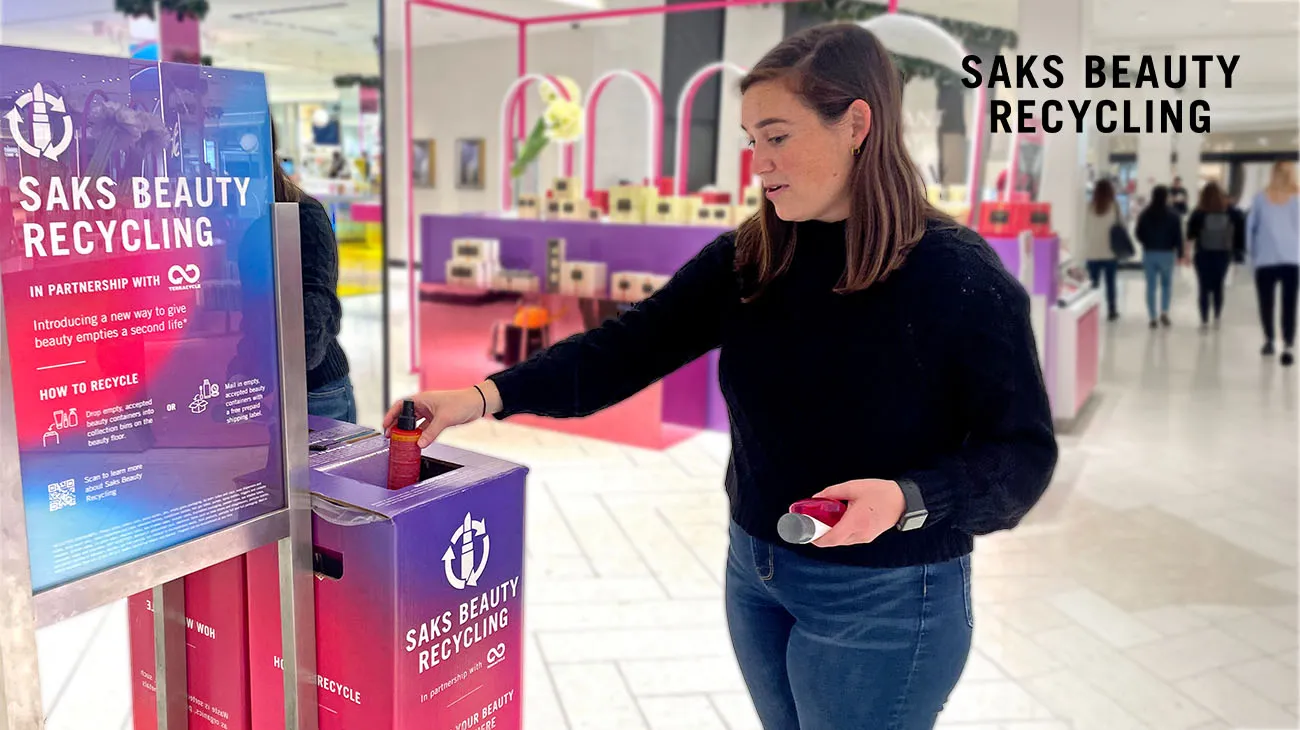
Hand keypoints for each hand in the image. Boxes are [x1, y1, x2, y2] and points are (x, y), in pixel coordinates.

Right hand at [383, 383, 497, 446]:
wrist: (477, 404)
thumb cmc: (461, 403)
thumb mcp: (444, 418)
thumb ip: (431, 433)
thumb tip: (420, 444)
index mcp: (421, 399)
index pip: (400, 406)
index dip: (391, 415)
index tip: (385, 426)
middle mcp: (424, 405)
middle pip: (405, 416)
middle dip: (397, 425)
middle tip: (391, 437)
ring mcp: (430, 412)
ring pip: (415, 423)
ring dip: (408, 431)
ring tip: (401, 441)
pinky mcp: (437, 419)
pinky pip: (425, 428)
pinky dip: (420, 434)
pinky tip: (417, 442)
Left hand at [808, 479, 905, 547]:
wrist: (904, 501)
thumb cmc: (880, 493)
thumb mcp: (853, 487)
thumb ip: (832, 493)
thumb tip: (816, 498)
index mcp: (855, 523)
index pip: (831, 539)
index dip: (816, 538)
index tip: (806, 532)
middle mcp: (860, 534)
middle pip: (834, 542)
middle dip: (821, 534)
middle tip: (814, 521)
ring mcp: (865, 537)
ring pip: (841, 541)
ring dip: (832, 533)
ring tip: (827, 518)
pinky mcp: (868, 537)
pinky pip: (850, 538)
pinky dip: (841, 532)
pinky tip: (840, 519)